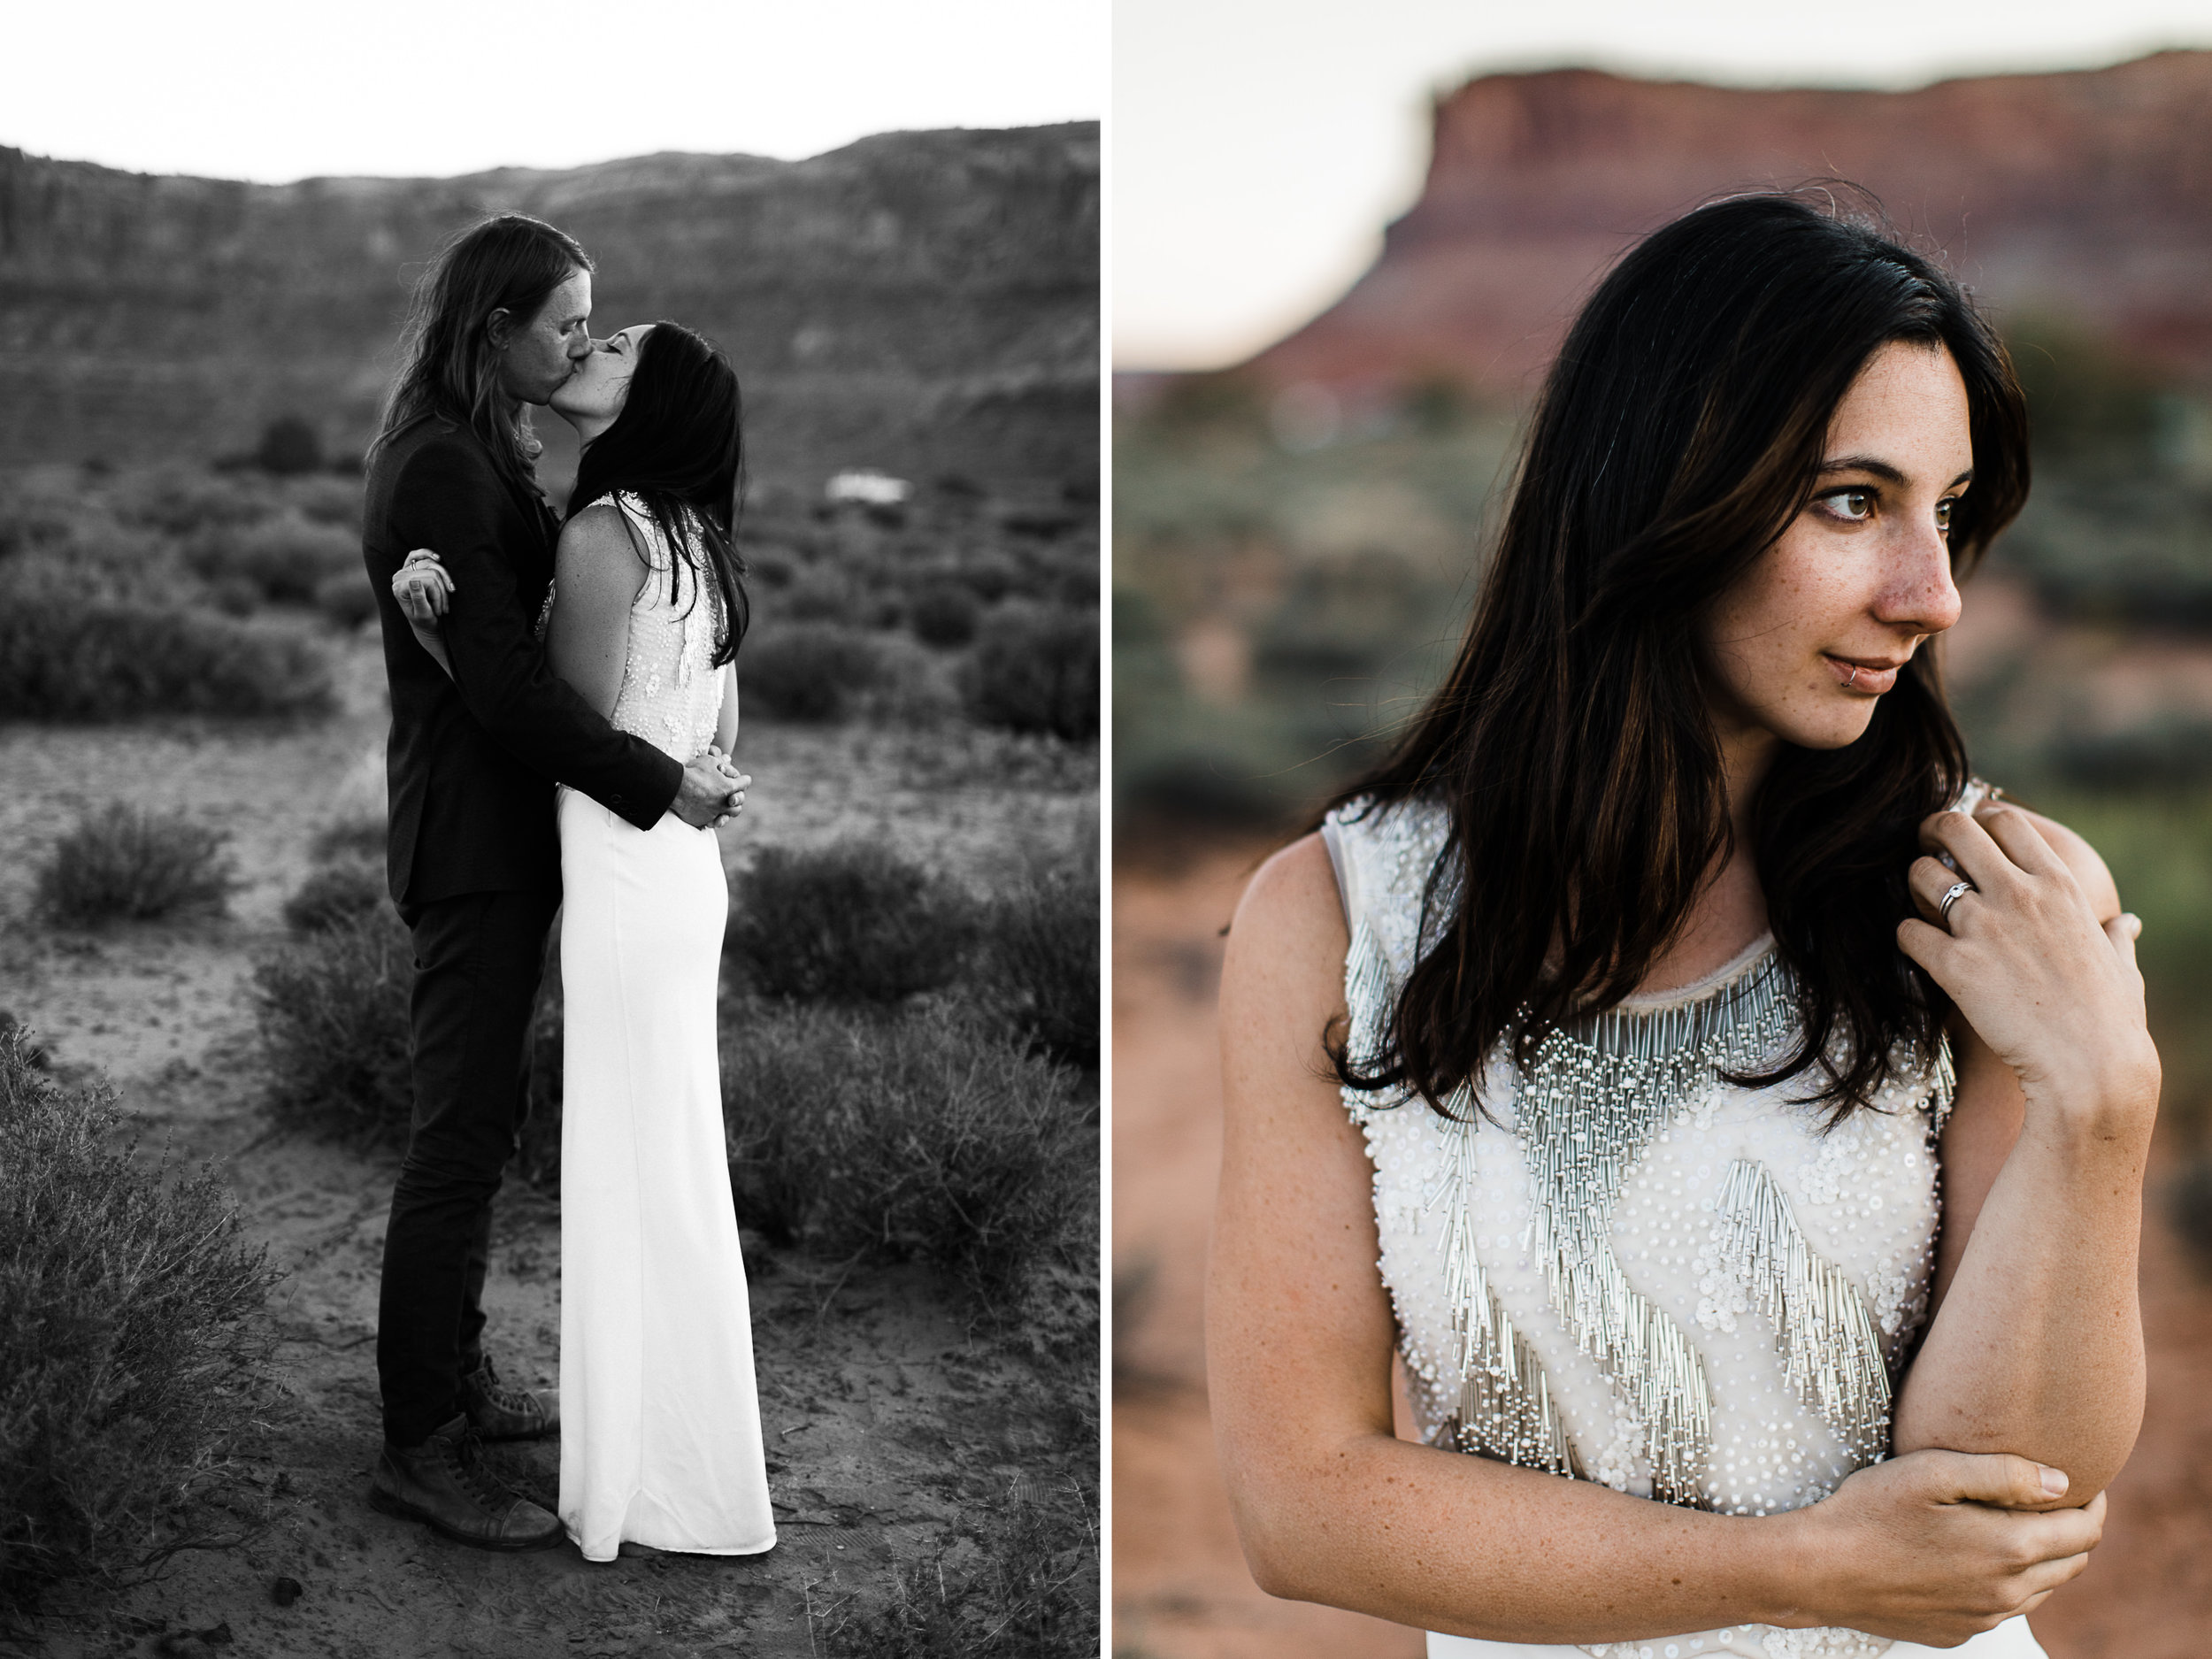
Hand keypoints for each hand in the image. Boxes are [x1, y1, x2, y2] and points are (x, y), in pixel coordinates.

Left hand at [394, 549, 453, 624]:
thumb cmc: (425, 622)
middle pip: (431, 572)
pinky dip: (426, 553)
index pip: (428, 580)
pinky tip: (437, 558)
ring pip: (432, 565)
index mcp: (399, 588)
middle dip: (442, 590)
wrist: (425, 624)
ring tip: (447, 595)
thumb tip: (414, 581)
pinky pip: (416, 554)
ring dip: (444, 580)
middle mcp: (399, 577)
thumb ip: (418, 598)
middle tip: (444, 607)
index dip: (439, 595)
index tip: (440, 610)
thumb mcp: (423, 614)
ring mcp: (404, 571)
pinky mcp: (409, 567)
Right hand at [671, 750, 747, 829]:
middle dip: (737, 798)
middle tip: (732, 795)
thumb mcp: (708, 762)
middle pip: (739, 803)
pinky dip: (713, 818)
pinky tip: (710, 814)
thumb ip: (720, 761)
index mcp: (729, 787)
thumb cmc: (693, 772)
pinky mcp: (703, 821)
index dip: (744, 780)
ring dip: (728, 811)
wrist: (674, 788)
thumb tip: (728, 758)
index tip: (743, 779)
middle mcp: (724, 803)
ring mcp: (714, 813)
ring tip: (724, 807)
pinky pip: (712, 822)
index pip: (744, 783)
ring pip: (728, 815)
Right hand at [1776, 1450, 2102, 1643]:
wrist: (1820, 1570)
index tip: (2087, 1482)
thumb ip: (2005, 1474)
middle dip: (2074, 1531)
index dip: (2095, 1504)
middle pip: (2071, 1564)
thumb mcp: (1933, 1472)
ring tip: (2016, 1524)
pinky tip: (1973, 1556)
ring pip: (2040, 1590)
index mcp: (2010, 1549)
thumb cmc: (1871, 1511)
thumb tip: (2064, 1483)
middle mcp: (2008, 1593)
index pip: (2084, 1531)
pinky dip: (2005, 1581)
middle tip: (2055, 1500)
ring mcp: (1983, 1618)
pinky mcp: (1958, 1631)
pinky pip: (2001, 1607)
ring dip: (2042, 1559)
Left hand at [1897, 804, 2157, 1127]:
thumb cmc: (2111, 1020)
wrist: (2090, 1067)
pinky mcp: (1955, 965)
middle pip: (1953, 829)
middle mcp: (2019, 895)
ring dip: (1912, 886)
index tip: (1967, 836)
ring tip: (1921, 906)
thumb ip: (2116, 937)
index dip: (1978, 821)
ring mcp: (1984, 927)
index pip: (2005, 821)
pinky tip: (1919, 951)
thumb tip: (2127, 923)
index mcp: (2059, 886)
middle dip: (1930, 833)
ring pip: (1919, 875)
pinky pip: (1906, 931)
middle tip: (1924, 850)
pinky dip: (1906, 938)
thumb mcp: (2123, 967)